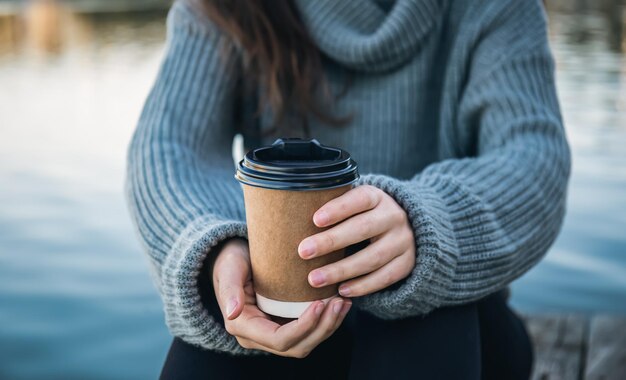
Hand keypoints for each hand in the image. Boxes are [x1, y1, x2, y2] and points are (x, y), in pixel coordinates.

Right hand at [212, 238, 351, 357]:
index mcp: (243, 327)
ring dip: (328, 327)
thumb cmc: (230, 260)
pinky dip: (326, 322)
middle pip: (297, 347)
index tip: (320, 303)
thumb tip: (232, 313)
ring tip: (343, 303)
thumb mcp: (228, 269)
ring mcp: (272, 334)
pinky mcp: (284, 326)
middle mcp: (257, 337)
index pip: (280, 339)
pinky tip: (339, 303)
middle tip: (339, 302)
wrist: (230, 259)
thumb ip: (229, 290)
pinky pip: (308, 334)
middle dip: (322, 328)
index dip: (304, 325)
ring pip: (306, 344)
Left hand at [298, 185, 415, 297]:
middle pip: (363, 229)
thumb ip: (334, 207)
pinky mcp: (406, 263)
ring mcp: (403, 241)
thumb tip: (292, 216)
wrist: (408, 228)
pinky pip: (385, 277)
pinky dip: (362, 286)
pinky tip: (341, 290)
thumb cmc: (365, 215)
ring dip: (341, 270)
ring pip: (373, 257)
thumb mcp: (356, 203)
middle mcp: (394, 216)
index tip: (315, 220)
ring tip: (314, 279)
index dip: (338, 209)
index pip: (359, 199)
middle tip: (303, 251)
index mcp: (377, 197)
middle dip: (331, 241)